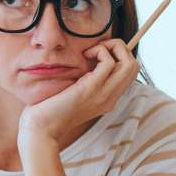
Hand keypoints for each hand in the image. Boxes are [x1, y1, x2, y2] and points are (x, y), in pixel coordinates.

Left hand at [17, 39, 136, 151]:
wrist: (41, 128)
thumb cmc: (51, 110)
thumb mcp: (75, 94)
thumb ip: (86, 82)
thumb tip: (87, 61)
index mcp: (108, 99)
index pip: (129, 74)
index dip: (119, 56)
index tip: (97, 53)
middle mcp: (111, 98)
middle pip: (134, 66)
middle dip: (120, 48)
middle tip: (98, 48)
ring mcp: (103, 94)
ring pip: (129, 63)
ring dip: (112, 47)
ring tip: (92, 51)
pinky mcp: (90, 89)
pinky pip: (109, 62)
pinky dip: (100, 51)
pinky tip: (84, 55)